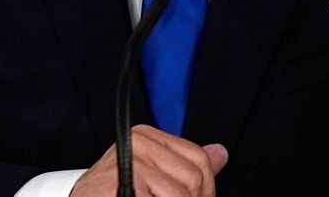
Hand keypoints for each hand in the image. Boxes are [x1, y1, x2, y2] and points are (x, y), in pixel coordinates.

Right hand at [71, 125, 227, 196]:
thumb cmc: (107, 195)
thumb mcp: (149, 174)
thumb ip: (184, 165)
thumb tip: (220, 153)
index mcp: (145, 137)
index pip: (199, 158)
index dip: (204, 188)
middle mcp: (139, 144)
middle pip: (195, 178)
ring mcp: (133, 163)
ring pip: (183, 195)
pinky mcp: (130, 183)